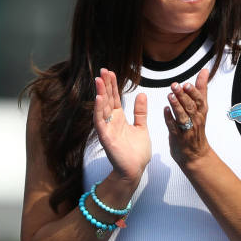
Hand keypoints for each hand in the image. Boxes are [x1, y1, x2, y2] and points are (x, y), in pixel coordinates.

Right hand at [93, 69, 150, 184]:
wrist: (135, 170)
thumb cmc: (137, 152)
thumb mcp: (141, 127)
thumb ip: (140, 112)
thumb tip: (141, 94)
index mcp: (119, 118)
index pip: (114, 98)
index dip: (112, 85)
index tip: (110, 72)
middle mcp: (111, 121)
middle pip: (107, 99)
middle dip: (105, 85)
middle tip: (102, 70)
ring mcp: (107, 129)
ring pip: (102, 108)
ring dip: (100, 93)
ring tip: (99, 80)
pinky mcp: (105, 137)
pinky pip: (100, 122)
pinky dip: (99, 110)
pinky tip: (99, 98)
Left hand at [164, 68, 210, 165]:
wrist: (196, 155)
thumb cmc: (197, 128)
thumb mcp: (201, 108)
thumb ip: (201, 90)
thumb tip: (204, 72)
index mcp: (201, 112)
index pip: (199, 100)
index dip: (194, 92)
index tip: (187, 84)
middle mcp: (195, 120)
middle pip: (190, 107)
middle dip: (183, 96)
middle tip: (176, 86)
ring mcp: (187, 129)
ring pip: (182, 116)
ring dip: (176, 106)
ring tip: (170, 96)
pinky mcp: (178, 137)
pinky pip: (173, 127)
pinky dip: (169, 118)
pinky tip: (165, 110)